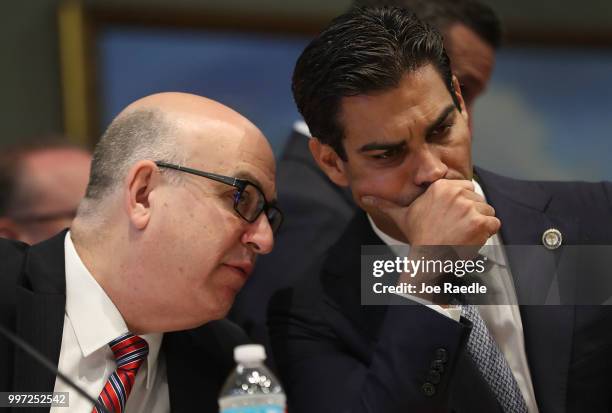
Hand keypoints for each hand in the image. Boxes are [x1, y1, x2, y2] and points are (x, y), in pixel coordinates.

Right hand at [362, 179, 500, 246]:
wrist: (428, 258)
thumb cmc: (418, 237)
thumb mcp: (402, 216)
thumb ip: (385, 204)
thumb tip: (364, 197)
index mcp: (442, 187)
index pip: (465, 188)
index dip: (461, 204)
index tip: (451, 218)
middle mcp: (456, 193)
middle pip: (478, 199)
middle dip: (471, 214)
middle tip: (455, 229)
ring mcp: (470, 207)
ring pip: (487, 211)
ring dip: (480, 224)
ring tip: (463, 234)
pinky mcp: (482, 222)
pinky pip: (495, 223)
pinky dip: (488, 234)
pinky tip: (472, 239)